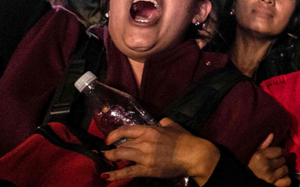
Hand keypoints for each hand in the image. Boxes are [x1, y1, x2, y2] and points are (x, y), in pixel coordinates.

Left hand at [103, 118, 219, 184]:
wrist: (194, 155)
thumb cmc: (185, 140)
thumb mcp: (172, 125)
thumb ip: (162, 123)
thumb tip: (158, 123)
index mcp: (149, 130)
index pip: (125, 130)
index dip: (113, 134)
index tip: (109, 139)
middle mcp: (144, 142)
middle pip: (121, 144)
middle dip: (112, 148)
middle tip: (106, 152)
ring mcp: (144, 156)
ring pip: (120, 155)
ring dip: (110, 157)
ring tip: (105, 159)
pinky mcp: (147, 169)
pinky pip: (127, 172)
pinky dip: (115, 174)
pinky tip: (105, 176)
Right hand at [248, 134, 290, 186]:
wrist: (244, 180)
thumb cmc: (250, 164)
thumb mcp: (254, 153)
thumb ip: (263, 144)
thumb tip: (272, 134)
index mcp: (260, 156)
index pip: (280, 151)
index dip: (282, 152)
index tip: (281, 153)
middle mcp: (266, 166)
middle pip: (283, 160)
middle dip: (281, 161)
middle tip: (274, 163)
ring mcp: (270, 177)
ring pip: (286, 169)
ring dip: (282, 169)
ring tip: (276, 170)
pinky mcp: (273, 185)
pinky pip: (287, 181)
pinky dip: (285, 179)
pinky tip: (280, 177)